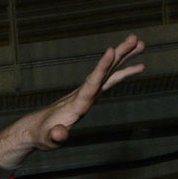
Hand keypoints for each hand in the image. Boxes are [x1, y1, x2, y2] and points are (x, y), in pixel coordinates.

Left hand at [0, 35, 144, 169]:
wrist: (35, 129)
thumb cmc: (42, 136)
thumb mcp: (47, 139)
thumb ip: (54, 137)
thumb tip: (59, 133)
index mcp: (76, 103)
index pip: (91, 83)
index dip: (101, 68)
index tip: (110, 50)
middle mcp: (83, 94)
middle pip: (104, 71)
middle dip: (119, 55)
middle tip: (135, 39)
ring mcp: (87, 93)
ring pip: (109, 72)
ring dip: (124, 58)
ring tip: (141, 44)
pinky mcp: (90, 95)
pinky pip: (110, 80)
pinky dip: (124, 72)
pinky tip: (139, 67)